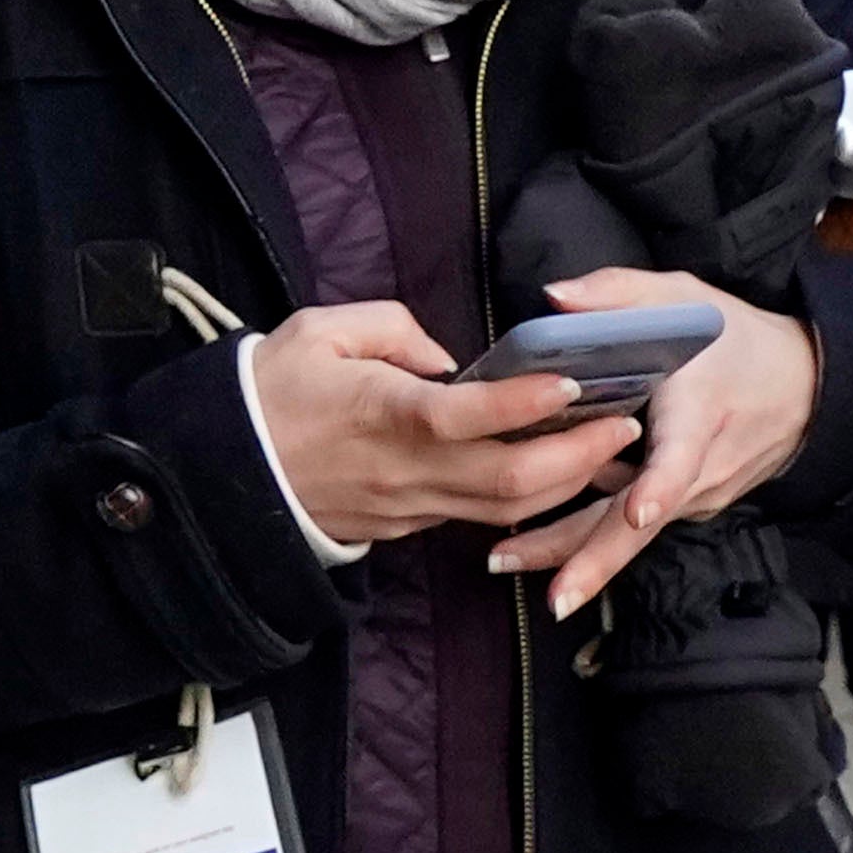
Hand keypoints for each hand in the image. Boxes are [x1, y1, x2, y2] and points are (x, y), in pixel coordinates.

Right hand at [241, 302, 638, 549]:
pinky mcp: (409, 525)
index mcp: (382, 414)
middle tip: (625, 421)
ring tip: (609, 447)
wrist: (227, 470)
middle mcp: (405, 470)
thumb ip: (392, 327)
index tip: (570, 378)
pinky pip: (479, 517)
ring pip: (505, 510)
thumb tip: (449, 358)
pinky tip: (558, 473)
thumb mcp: (318, 330)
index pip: (465, 415)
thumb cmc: (271, 390)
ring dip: (566, 483)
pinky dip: (528, 500)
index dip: (523, 403)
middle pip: (508, 481)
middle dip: (577, 454)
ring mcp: (410, 506)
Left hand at [488, 268, 816, 618]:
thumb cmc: (734, 340)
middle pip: (644, 524)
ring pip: (631, 533)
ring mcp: (695, 496)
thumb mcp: (682, 298)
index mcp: (698, 415)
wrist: (803, 388)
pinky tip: (537, 547)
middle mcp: (700, 469)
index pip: (682, 457)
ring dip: (576, 555)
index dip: (659, 485)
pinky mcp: (688, 505)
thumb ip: (617, 294)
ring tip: (509, 565)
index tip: (638, 512)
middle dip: (595, 560)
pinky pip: (636, 524)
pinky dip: (592, 538)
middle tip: (552, 595)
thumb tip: (554, 297)